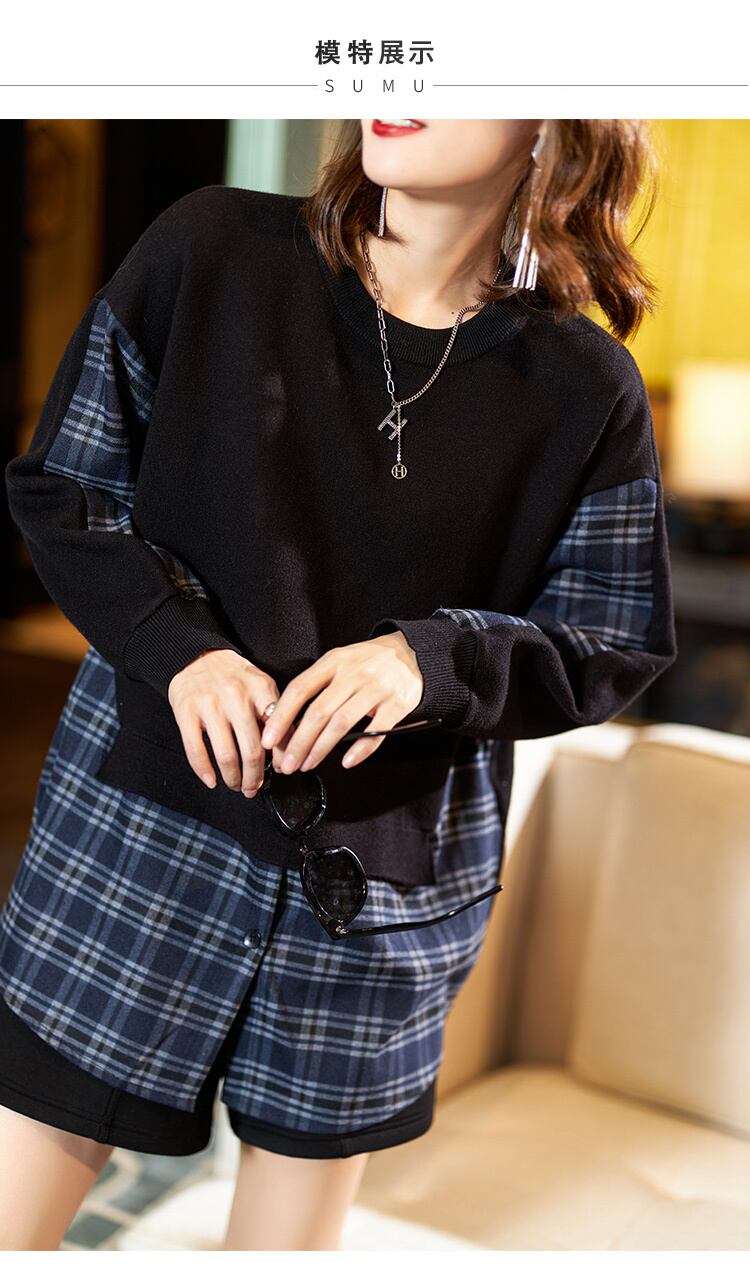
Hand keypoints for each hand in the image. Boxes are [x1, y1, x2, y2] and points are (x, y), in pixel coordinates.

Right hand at [167, 648, 281, 795]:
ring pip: (226, 755)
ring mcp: (209, 704)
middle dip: (255, 777)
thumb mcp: (260, 684)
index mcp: (260, 688)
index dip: (280, 758)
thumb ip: (273, 713)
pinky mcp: (186, 711)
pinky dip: (204, 771)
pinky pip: (195, 749)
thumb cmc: (233, 676)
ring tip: (236, 786)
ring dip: (233, 779)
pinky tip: (211, 780)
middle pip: (252, 750)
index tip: (280, 771)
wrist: (197, 655)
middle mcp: (236, 695)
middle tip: (254, 787)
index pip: (277, 731)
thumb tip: (285, 751)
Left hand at [259, 631, 423, 772]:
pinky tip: (346, 761)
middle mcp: (353, 674)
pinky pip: (375, 731)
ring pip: (342, 723)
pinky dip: (360, 749)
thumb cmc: (368, 662)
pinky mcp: (397, 704)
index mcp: (334, 662)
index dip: (281, 716)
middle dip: (298, 742)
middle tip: (287, 763)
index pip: (300, 689)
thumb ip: (318, 684)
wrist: (411, 653)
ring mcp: (376, 689)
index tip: (269, 738)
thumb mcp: (339, 661)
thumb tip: (288, 720)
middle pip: (318, 712)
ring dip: (321, 748)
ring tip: (308, 764)